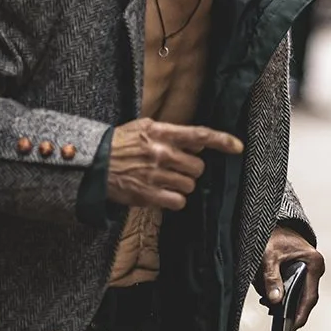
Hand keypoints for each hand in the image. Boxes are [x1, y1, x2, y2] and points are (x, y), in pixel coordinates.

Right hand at [105, 119, 241, 211]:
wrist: (92, 163)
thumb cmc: (120, 144)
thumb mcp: (145, 128)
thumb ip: (173, 133)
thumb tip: (201, 141)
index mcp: (161, 133)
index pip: (199, 134)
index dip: (222, 141)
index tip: (238, 147)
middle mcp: (160, 153)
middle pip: (198, 167)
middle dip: (191, 170)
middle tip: (176, 169)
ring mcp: (154, 175)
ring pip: (189, 185)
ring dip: (183, 186)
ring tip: (165, 181)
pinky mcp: (147, 194)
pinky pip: (177, 202)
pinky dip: (175, 201)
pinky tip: (163, 195)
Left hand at [256, 228, 324, 329]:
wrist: (273, 223)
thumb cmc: (273, 235)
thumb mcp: (269, 257)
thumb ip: (271, 279)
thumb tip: (275, 300)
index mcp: (314, 263)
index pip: (310, 297)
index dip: (301, 314)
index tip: (292, 326)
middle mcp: (315, 267)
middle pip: (304, 297)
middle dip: (287, 306)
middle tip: (272, 313)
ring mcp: (309, 269)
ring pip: (297, 292)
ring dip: (282, 299)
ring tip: (266, 300)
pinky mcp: (301, 270)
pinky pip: (293, 286)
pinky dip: (281, 291)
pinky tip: (268, 293)